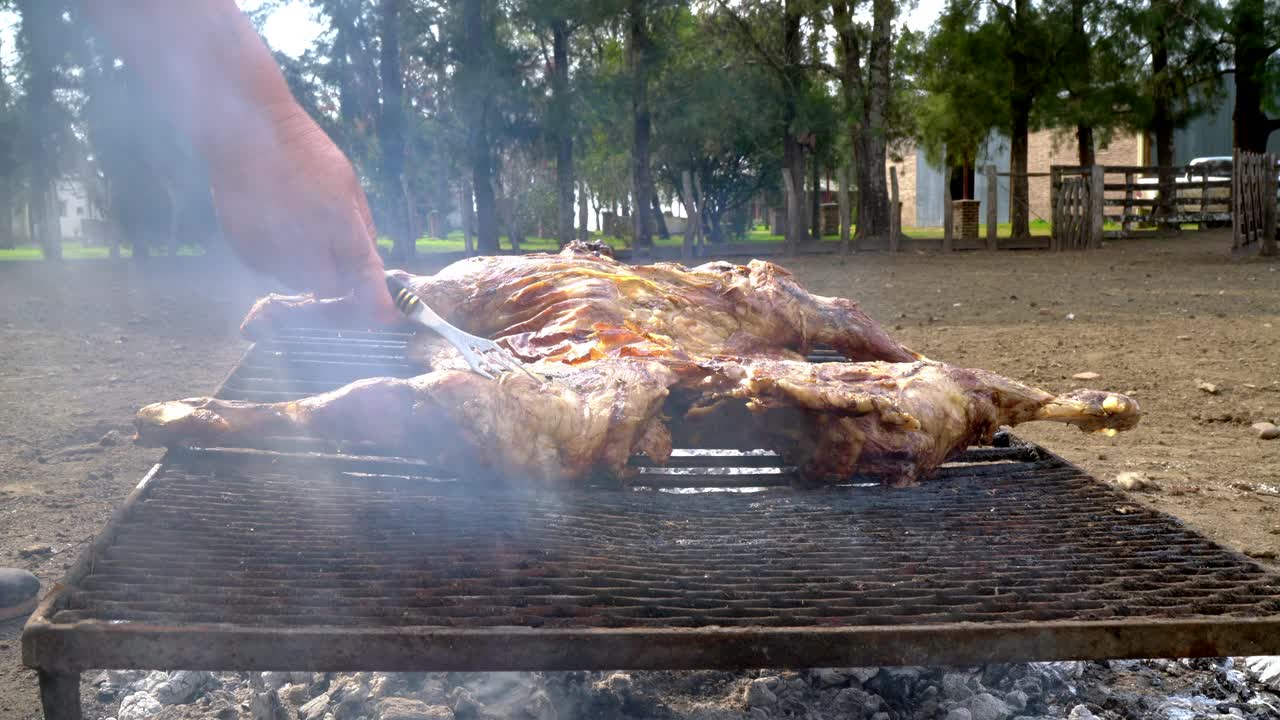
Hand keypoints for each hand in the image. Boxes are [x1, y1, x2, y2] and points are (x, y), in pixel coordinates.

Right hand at [207, 105, 396, 323]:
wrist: (244, 131)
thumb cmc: (304, 151)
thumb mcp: (348, 183)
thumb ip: (362, 228)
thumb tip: (371, 265)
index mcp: (335, 215)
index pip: (360, 268)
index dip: (374, 299)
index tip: (385, 317)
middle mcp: (302, 236)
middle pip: (329, 287)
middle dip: (336, 277)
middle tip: (333, 253)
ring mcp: (269, 246)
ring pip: (299, 281)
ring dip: (306, 268)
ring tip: (297, 226)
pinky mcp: (245, 250)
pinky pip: (272, 270)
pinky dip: (279, 258)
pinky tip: (274, 224)